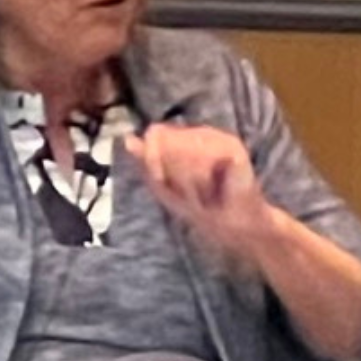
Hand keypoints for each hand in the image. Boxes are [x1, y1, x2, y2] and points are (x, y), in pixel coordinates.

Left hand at [121, 126, 287, 257]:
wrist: (233, 227)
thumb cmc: (200, 208)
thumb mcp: (164, 186)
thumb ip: (147, 161)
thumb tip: (127, 138)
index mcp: (185, 138)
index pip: (156, 134)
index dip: (153, 160)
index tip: (163, 182)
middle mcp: (203, 133)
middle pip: (167, 144)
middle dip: (172, 175)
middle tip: (190, 193)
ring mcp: (220, 138)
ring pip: (182, 152)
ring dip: (188, 183)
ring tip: (203, 194)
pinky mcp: (233, 148)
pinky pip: (201, 159)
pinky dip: (202, 182)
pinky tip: (214, 192)